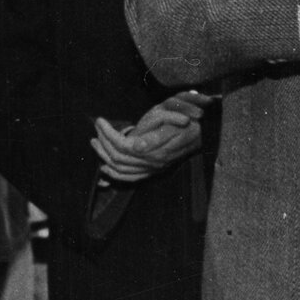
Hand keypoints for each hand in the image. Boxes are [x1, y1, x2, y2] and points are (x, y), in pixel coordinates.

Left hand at [92, 91, 210, 184]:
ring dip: (104, 156)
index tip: (100, 121)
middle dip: (103, 142)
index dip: (108, 133)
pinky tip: (105, 168)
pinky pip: (129, 178)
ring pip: (119, 168)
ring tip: (95, 142)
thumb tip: (136, 145)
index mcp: (154, 152)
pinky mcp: (152, 172)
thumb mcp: (174, 123)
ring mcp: (151, 169)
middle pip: (117, 157)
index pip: (121, 145)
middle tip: (97, 128)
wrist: (204, 134)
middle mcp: (151, 164)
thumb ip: (156, 136)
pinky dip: (114, 175)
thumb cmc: (187, 124)